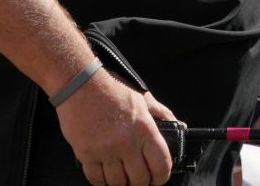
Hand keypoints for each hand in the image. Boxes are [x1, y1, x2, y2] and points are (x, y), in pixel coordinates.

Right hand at [54, 68, 174, 185]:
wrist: (80, 84)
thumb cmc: (111, 89)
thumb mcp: (142, 97)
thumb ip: (161, 113)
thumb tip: (179, 126)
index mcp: (144, 127)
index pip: (160, 164)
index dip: (162, 176)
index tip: (158, 177)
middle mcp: (126, 142)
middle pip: (139, 179)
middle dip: (141, 181)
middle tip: (138, 177)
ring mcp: (105, 150)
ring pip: (118, 183)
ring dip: (121, 182)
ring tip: (122, 174)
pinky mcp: (86, 154)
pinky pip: (96, 179)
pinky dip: (102, 180)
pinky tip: (105, 173)